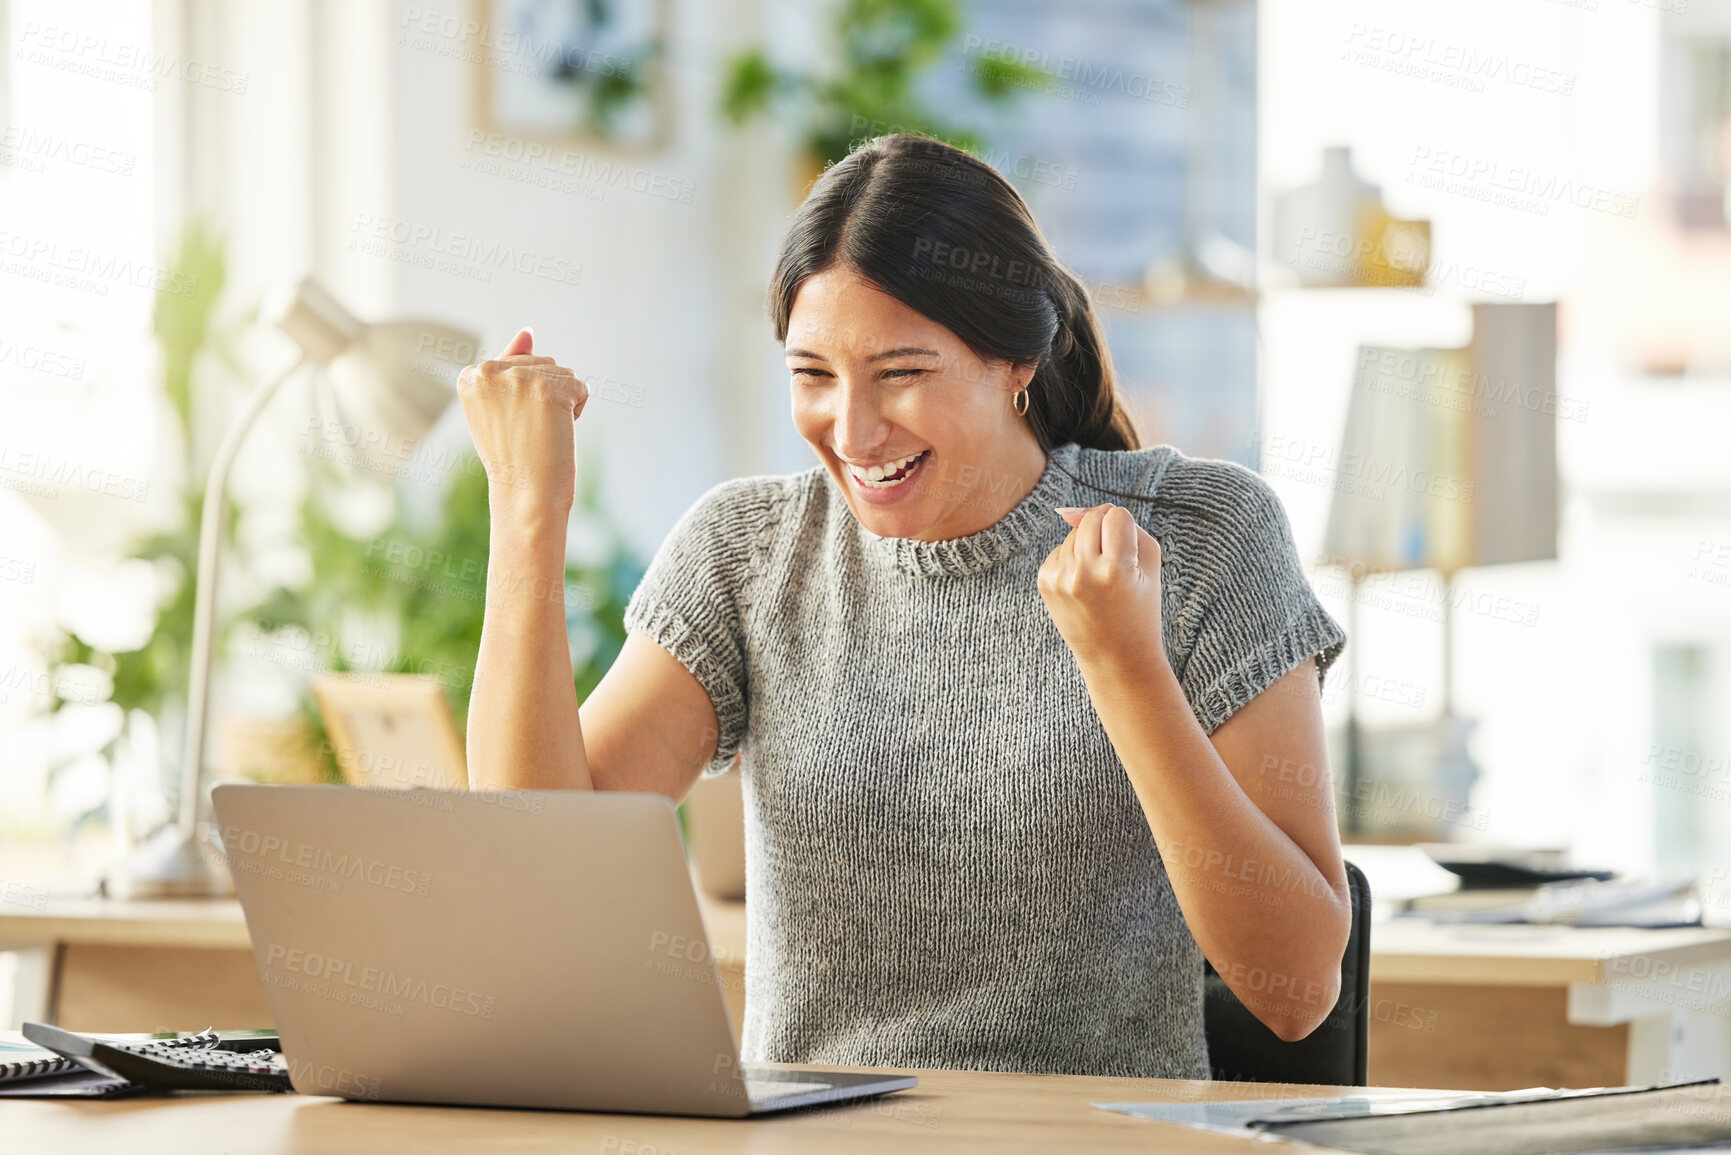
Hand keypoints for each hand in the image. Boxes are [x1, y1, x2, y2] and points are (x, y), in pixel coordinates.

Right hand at [456, 328, 588, 523]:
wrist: (525, 494)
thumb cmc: (514, 457)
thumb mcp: (500, 407)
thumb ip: (509, 365)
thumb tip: (527, 332)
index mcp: (469, 375)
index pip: (517, 365)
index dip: (524, 398)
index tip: (510, 425)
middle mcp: (488, 370)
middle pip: (541, 363)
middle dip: (544, 396)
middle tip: (527, 432)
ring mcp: (519, 377)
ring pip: (562, 373)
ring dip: (562, 402)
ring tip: (540, 432)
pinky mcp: (550, 388)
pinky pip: (580, 387)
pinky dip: (577, 411)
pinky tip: (557, 431)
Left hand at [1037, 504, 1166, 670]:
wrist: (1115, 656)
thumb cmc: (1139, 607)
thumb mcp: (1150, 565)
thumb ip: (1126, 525)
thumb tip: (1071, 511)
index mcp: (1117, 569)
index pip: (1116, 515)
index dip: (1125, 526)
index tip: (1128, 548)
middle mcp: (1084, 573)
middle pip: (1090, 519)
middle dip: (1103, 528)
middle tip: (1114, 556)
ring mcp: (1061, 579)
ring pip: (1073, 533)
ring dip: (1087, 545)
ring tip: (1100, 578)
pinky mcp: (1045, 583)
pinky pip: (1059, 550)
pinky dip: (1072, 559)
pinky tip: (1084, 585)